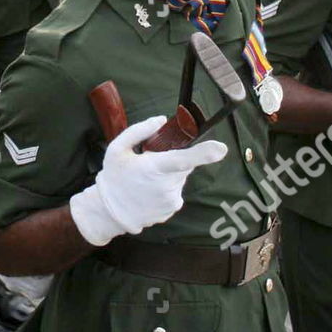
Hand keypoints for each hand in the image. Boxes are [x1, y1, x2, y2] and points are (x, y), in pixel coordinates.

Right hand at [67, 115, 226, 246]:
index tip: (221, 149)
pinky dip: (166, 188)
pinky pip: (176, 190)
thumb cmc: (114, 176)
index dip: (204, 153)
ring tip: (146, 180)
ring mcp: (171, 200)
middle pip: (183, 164)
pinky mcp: (173, 209)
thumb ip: (139, 130)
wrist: (110, 212)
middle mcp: (166, 186)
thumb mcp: (117, 148)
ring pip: (180, 177)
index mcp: (153, 167)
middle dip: (173, 160)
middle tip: (150, 163)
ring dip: (169, 175)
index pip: (182, 159)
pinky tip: (149, 192)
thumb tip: (161, 120)